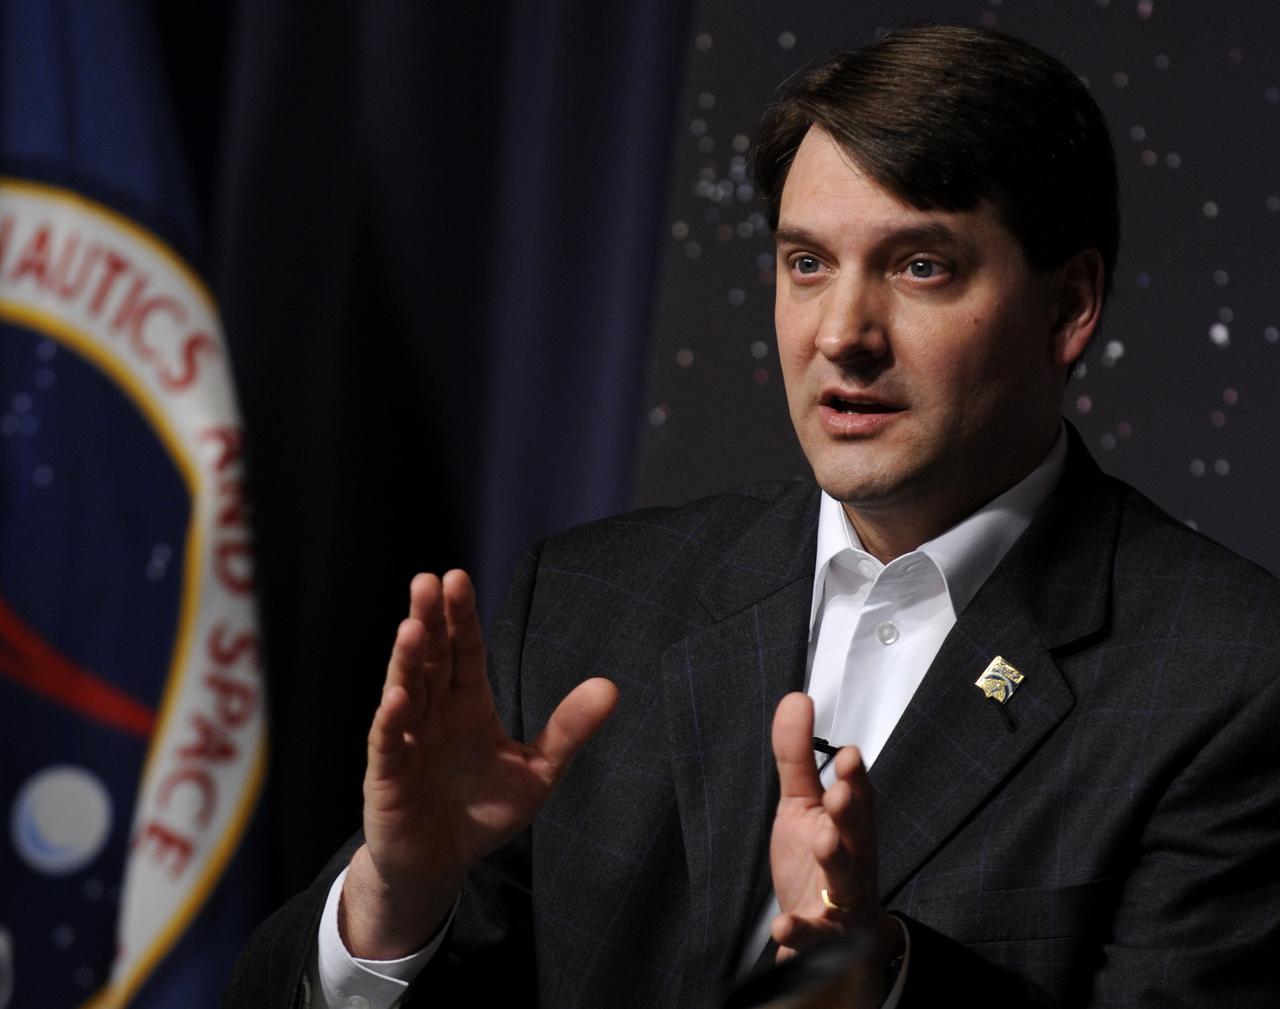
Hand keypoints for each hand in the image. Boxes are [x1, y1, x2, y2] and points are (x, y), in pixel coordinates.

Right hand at [341, 570, 617, 957]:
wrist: (441, 864)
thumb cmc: (483, 810)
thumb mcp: (537, 770)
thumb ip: (568, 729)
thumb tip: (611, 687)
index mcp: (467, 702)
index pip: (465, 650)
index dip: (462, 616)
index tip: (458, 578)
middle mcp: (433, 711)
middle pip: (431, 656)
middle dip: (430, 619)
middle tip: (429, 580)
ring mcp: (407, 739)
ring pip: (405, 689)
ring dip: (407, 659)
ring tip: (412, 626)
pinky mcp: (387, 776)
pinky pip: (388, 743)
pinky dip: (391, 720)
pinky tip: (396, 696)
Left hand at [768, 693, 901, 999]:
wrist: (833, 939)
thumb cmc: (818, 860)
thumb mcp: (802, 805)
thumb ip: (797, 756)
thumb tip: (796, 698)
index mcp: (850, 824)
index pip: (858, 797)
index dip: (856, 778)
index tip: (848, 755)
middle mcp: (853, 859)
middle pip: (857, 835)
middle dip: (851, 813)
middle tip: (838, 794)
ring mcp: (842, 899)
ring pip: (845, 880)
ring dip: (835, 861)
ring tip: (822, 841)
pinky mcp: (825, 936)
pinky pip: (816, 935)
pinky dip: (800, 931)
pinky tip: (782, 924)